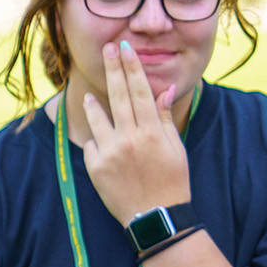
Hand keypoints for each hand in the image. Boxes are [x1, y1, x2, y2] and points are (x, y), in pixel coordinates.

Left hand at [76, 38, 193, 226]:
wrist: (156, 218)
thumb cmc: (171, 182)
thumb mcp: (176, 149)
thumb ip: (165, 119)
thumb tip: (164, 90)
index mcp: (152, 133)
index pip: (140, 91)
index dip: (132, 67)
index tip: (126, 47)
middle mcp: (130, 139)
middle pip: (118, 95)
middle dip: (112, 68)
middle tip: (107, 48)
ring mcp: (110, 153)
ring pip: (96, 117)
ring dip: (93, 103)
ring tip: (90, 96)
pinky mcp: (96, 167)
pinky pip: (92, 144)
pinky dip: (97, 141)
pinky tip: (104, 147)